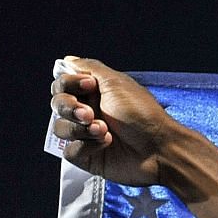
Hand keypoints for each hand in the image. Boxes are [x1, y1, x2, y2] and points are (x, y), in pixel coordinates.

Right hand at [49, 57, 180, 186]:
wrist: (160, 149)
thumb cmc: (143, 114)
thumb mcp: (117, 83)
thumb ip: (90, 68)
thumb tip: (68, 60)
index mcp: (93, 94)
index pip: (61, 84)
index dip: (68, 83)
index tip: (90, 86)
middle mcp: (87, 113)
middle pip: (57, 105)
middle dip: (70, 107)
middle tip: (90, 113)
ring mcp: (86, 136)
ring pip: (59, 128)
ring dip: (80, 128)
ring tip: (104, 130)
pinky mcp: (88, 157)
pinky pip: (69, 151)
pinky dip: (84, 147)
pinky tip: (105, 144)